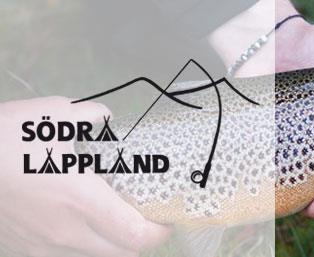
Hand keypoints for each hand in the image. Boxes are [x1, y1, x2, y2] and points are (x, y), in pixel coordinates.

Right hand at [0, 96, 170, 256]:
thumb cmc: (2, 138)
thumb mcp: (50, 114)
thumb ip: (88, 117)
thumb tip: (105, 117)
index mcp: (81, 201)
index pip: (137, 234)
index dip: (160, 231)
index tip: (166, 218)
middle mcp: (67, 232)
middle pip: (123, 253)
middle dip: (139, 239)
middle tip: (142, 218)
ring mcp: (43, 247)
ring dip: (109, 244)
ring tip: (108, 220)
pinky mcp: (22, 250)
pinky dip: (79, 247)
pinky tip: (74, 223)